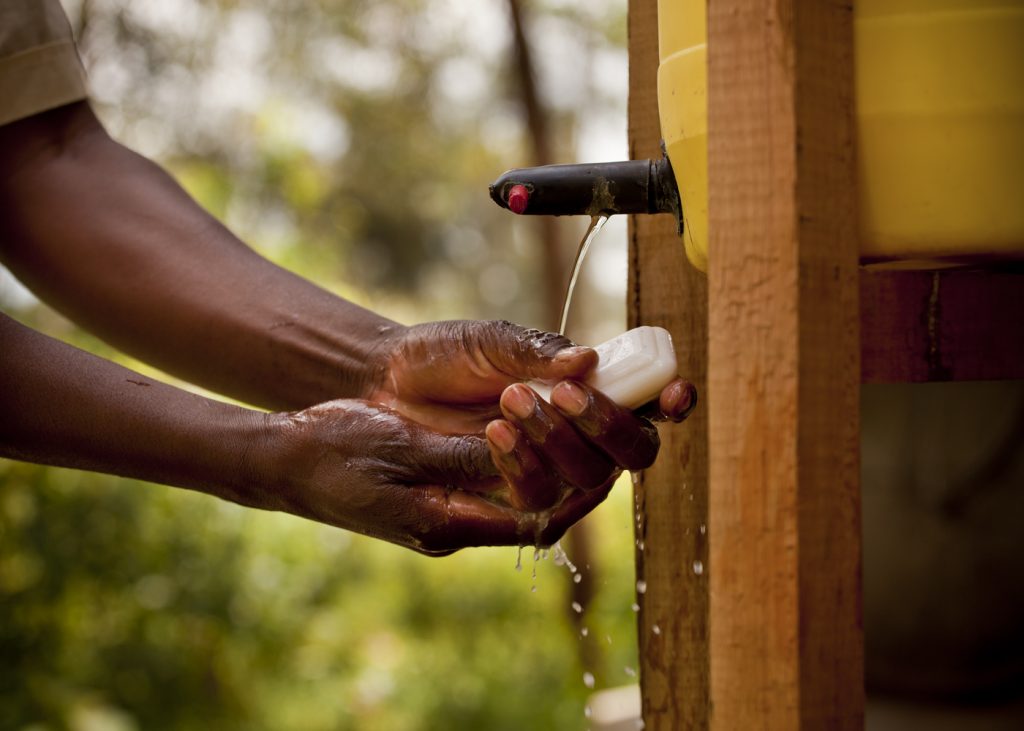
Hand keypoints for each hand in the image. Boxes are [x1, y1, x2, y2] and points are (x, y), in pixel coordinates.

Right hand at [258, 399, 616, 554]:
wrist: (284, 459)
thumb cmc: (332, 450)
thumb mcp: (398, 447)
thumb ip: (459, 455)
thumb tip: (520, 450)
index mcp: (445, 525)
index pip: (532, 519)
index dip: (573, 487)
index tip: (595, 445)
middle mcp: (456, 524)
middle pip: (537, 510)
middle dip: (574, 470)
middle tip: (594, 422)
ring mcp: (450, 509)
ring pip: (522, 493)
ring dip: (553, 455)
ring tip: (575, 413)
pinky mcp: (442, 488)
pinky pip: (498, 477)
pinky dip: (525, 449)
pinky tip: (538, 413)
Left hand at [366, 320, 695, 512]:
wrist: (390, 381)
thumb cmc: (451, 354)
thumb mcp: (495, 342)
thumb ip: (540, 352)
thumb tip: (588, 362)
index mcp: (592, 394)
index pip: (648, 406)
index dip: (670, 402)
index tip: (674, 392)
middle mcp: (583, 439)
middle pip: (633, 453)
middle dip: (609, 426)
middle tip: (568, 394)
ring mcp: (552, 473)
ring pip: (590, 481)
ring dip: (559, 442)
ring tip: (512, 399)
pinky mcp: (514, 501)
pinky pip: (541, 500)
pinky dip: (524, 466)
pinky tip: (494, 434)